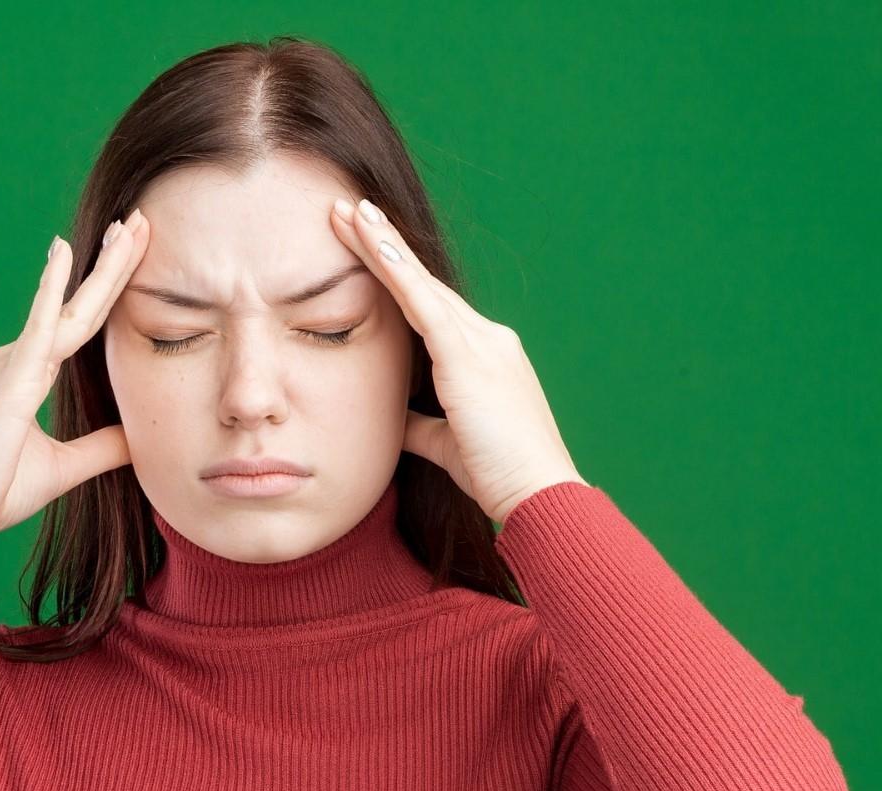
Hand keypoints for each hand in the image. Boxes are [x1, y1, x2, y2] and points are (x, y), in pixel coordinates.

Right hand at [0, 209, 152, 545]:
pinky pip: (38, 328)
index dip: (108, 288)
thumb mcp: (62, 468)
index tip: (133, 252)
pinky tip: (64, 253)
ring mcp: (10, 364)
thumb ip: (100, 448)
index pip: (80, 324)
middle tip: (139, 221)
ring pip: (69, 309)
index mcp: (25, 375)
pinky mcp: (8, 379)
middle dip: (112, 263)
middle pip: (78, 305)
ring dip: (101, 268)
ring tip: (128, 227)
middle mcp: (16, 359)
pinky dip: (52, 290)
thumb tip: (139, 437)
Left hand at [329, 196, 586, 523]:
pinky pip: (425, 306)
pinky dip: (397, 272)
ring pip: (420, 283)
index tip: (362, 243)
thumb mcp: (447, 444)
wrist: (536, 492)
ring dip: (381, 246)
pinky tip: (372, 244)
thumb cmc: (498, 474)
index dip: (395, 275)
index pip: (428, 305)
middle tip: (345, 208)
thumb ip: (420, 424)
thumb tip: (393, 418)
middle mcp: (487, 339)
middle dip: (382, 245)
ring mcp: (482, 343)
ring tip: (347, 212)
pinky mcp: (469, 358)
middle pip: (422, 283)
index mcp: (483, 357)